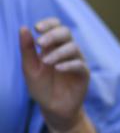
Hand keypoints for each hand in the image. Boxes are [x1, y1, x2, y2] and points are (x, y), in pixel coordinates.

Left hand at [20, 18, 89, 132]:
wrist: (53, 108)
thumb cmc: (41, 87)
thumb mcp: (30, 68)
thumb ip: (27, 49)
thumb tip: (23, 28)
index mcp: (53, 46)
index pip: (55, 26)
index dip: (48, 24)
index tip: (37, 28)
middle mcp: (66, 50)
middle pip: (66, 32)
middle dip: (53, 35)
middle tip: (40, 42)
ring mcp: (77, 60)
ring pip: (73, 47)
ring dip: (58, 52)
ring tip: (46, 62)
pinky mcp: (84, 73)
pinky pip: (79, 64)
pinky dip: (69, 64)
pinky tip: (58, 69)